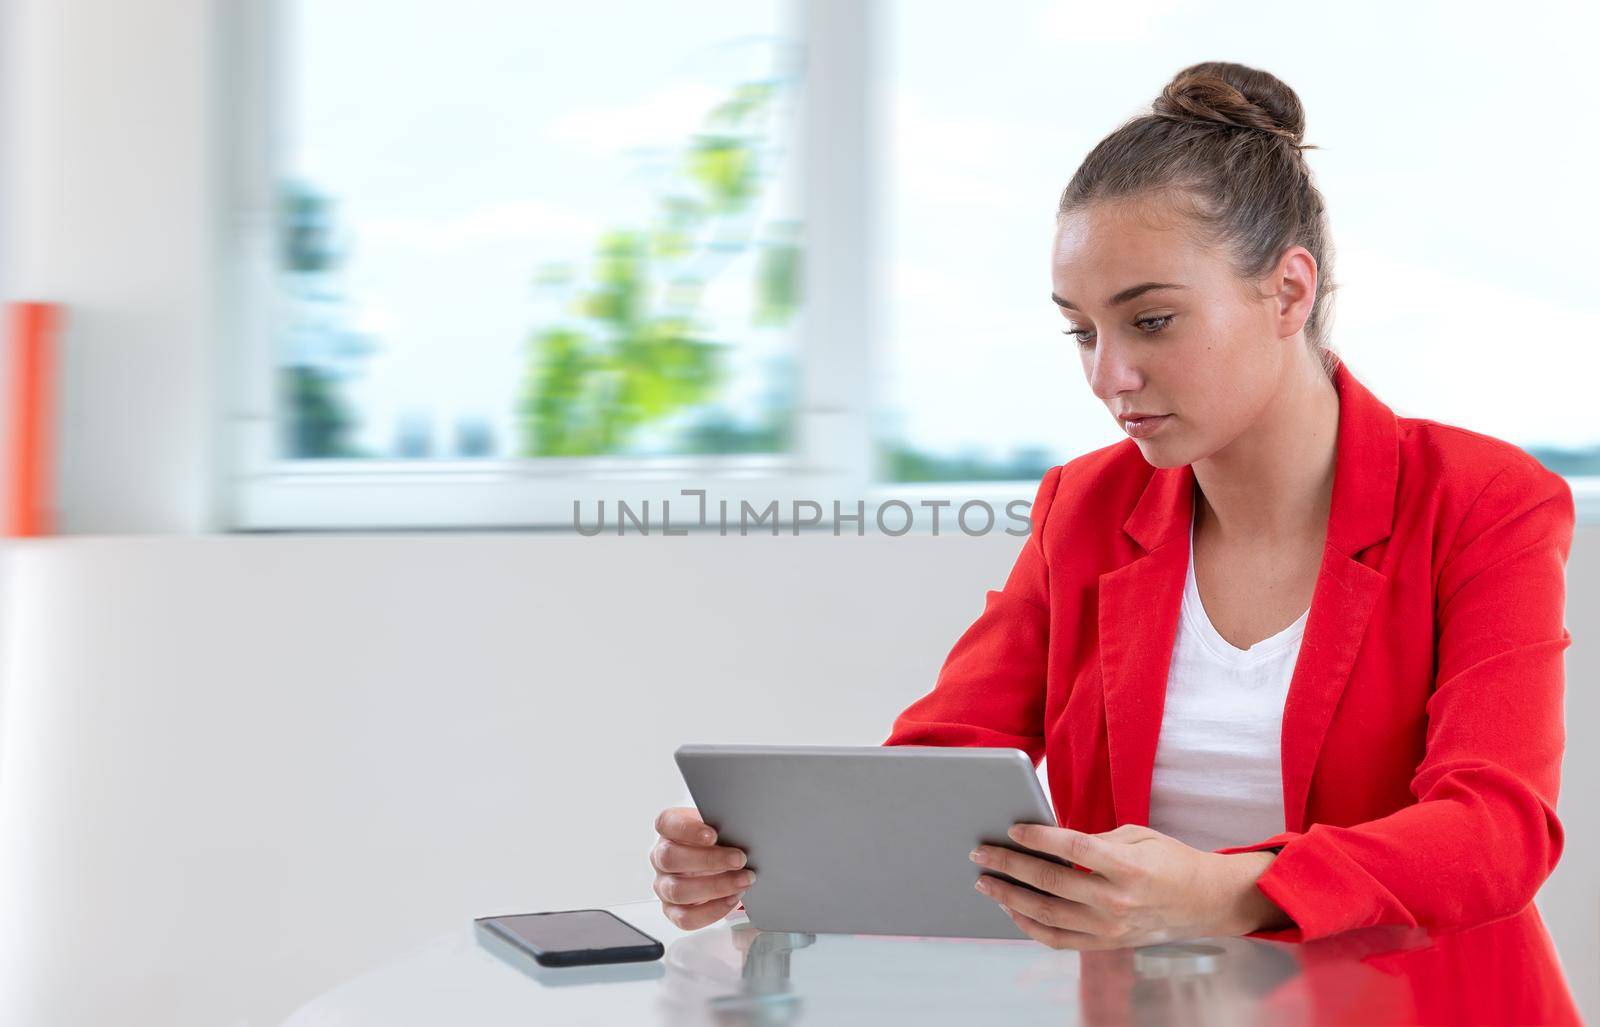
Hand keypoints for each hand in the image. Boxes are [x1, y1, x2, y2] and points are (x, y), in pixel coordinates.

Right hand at [650, 806, 754, 929]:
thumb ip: (723, 826)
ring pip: (678, 891)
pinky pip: (685, 918)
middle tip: (739, 859)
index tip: (713, 835)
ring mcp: (664, 885)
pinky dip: (712, 911)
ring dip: (715, 887)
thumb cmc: (716, 843)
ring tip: (742, 881)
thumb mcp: (718, 827)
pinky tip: (732, 899)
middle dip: (709, 860)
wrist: (715, 863)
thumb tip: (743, 832)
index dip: (688, 830)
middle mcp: (660, 858)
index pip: (666, 824)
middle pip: (671, 859)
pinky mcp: (672, 910)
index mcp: (668, 830)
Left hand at [969, 822, 1282, 949]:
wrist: (1204, 902)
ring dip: (1009, 897)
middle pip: (1050, 881)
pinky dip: (1029, 925)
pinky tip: (1011, 908)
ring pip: (1047, 914)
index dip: (1039, 837)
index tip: (1013, 827)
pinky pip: (1058, 939)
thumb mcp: (1137, 835)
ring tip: (985, 881)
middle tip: (981, 852)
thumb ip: (1093, 839)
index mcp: (1128, 867)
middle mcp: (1116, 900)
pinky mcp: (1106, 943)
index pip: (1073, 848)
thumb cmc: (1168, 859)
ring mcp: (1110, 927)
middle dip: (1009, 865)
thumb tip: (1046, 838)